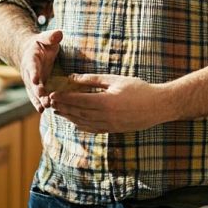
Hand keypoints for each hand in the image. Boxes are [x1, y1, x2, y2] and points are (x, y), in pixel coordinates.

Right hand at [19, 29, 62, 112]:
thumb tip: (58, 33)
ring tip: (44, 107)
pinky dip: (38, 103)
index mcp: (31, 58)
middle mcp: (29, 71)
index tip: (35, 80)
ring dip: (38, 99)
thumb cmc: (42, 43)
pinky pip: (35, 96)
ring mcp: (31, 81)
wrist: (31, 52)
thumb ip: (51, 36)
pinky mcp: (35, 87)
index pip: (32, 66)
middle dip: (37, 90)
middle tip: (43, 97)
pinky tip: (42, 111)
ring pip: (33, 92)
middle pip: (32, 82)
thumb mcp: (46, 37)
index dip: (33, 72)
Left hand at [48, 74, 170, 132]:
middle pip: (78, 112)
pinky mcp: (113, 130)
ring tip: (58, 111)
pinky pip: (93, 129)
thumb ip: (93, 80)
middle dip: (62, 107)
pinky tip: (74, 123)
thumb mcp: (116, 80)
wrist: (158, 106)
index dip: (64, 98)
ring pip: (83, 123)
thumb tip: (73, 77)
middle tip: (49, 103)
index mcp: (105, 102)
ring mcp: (109, 125)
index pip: (78, 101)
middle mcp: (105, 116)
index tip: (52, 94)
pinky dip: (81, 126)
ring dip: (69, 117)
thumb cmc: (139, 88)